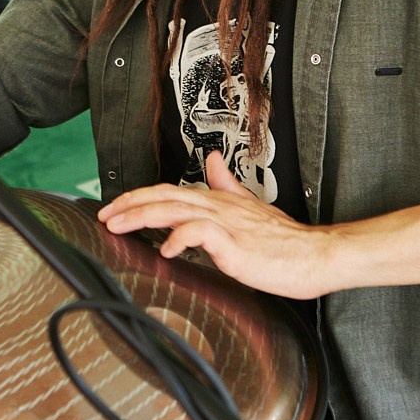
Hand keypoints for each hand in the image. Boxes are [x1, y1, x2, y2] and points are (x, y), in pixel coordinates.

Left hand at [95, 151, 337, 299]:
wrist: (316, 256)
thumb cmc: (286, 242)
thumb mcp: (252, 208)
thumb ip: (228, 186)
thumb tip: (213, 162)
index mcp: (220, 201)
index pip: (171, 191)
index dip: (141, 196)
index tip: (116, 207)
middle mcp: (220, 208)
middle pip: (165, 196)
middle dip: (129, 204)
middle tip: (104, 215)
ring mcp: (227, 225)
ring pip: (175, 209)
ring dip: (142, 216)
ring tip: (117, 226)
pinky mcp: (235, 244)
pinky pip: (200, 233)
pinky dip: (179, 239)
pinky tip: (165, 250)